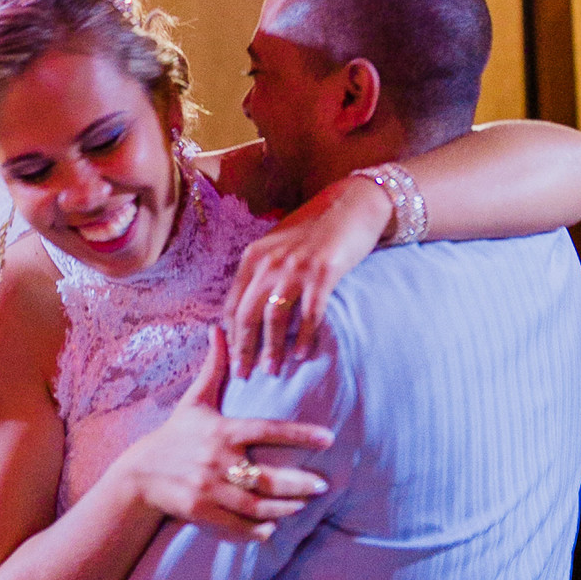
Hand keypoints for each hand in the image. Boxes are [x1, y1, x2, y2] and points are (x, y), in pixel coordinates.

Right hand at [122, 327, 330, 541]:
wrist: (138, 475)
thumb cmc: (174, 435)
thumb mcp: (194, 401)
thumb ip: (214, 368)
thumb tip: (218, 329)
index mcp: (222, 431)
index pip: (268, 430)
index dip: (300, 434)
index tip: (329, 438)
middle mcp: (217, 460)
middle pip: (267, 476)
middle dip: (298, 484)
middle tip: (322, 486)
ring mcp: (208, 488)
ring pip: (255, 504)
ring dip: (283, 508)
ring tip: (302, 506)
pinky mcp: (199, 511)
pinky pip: (235, 524)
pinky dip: (256, 529)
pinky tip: (271, 528)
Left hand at [223, 174, 393, 377]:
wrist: (350, 203)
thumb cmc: (315, 228)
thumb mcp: (278, 245)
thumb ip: (262, 271)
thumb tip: (252, 305)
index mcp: (253, 257)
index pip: (233, 304)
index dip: (230, 335)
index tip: (231, 358)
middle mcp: (269, 262)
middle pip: (247, 315)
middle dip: (242, 349)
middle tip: (243, 375)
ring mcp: (296, 268)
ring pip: (274, 318)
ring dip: (271, 349)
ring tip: (271, 371)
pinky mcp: (323, 273)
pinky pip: (309, 313)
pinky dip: (304, 337)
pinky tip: (302, 354)